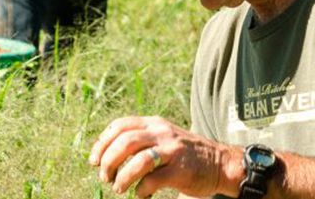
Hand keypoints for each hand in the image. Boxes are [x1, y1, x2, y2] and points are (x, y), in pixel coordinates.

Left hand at [90, 116, 241, 198]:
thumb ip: (140, 139)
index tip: (93, 160)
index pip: (119, 125)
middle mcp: (162, 133)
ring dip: (122, 177)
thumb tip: (104, 154)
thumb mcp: (163, 137)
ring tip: (118, 188)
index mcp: (154, 124)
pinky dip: (140, 190)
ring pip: (137, 161)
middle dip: (108, 161)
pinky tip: (141, 194)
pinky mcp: (180, 171)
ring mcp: (172, 151)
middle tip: (105, 177)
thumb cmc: (185, 155)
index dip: (101, 143)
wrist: (220, 163)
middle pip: (124, 142)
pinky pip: (152, 180)